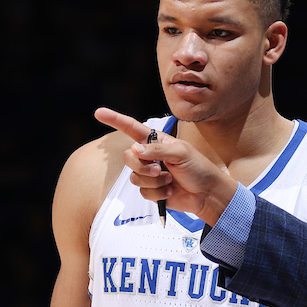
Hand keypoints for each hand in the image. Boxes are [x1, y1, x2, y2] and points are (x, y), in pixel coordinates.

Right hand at [95, 107, 238, 225]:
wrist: (207, 193)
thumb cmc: (198, 168)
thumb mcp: (181, 153)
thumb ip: (157, 150)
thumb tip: (134, 150)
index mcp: (156, 141)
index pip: (131, 128)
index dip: (115, 120)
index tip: (99, 113)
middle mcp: (150, 156)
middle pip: (128, 157)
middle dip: (142, 165)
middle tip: (159, 169)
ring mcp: (149, 173)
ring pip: (134, 176)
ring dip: (153, 180)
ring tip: (171, 180)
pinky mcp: (151, 190)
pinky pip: (143, 191)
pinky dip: (158, 192)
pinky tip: (171, 191)